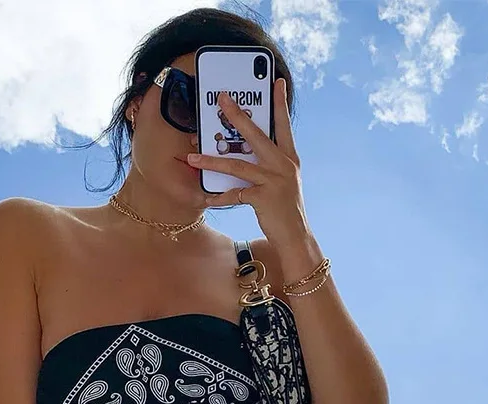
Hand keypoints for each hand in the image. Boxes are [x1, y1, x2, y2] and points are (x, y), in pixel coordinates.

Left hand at [187, 78, 310, 249]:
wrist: (295, 236)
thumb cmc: (284, 209)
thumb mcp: (282, 182)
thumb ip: (267, 165)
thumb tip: (241, 153)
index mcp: (289, 158)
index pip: (283, 125)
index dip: (280, 103)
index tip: (276, 82)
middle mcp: (283, 165)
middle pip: (256, 135)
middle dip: (236, 116)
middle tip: (221, 99)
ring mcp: (274, 180)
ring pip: (237, 164)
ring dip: (211, 161)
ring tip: (192, 157)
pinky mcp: (263, 198)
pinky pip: (234, 194)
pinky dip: (219, 197)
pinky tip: (206, 198)